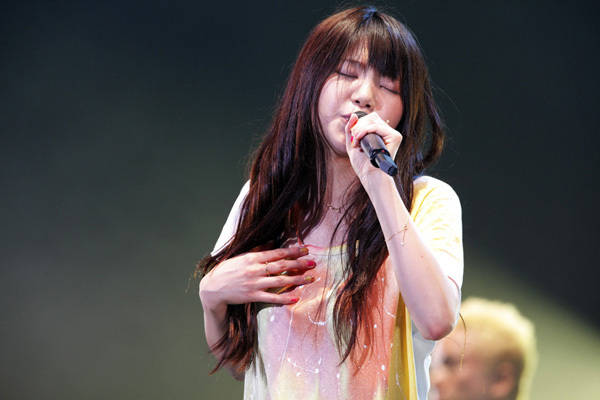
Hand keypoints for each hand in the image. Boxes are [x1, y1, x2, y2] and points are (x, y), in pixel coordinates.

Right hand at [199, 246, 315, 313]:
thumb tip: (273, 241)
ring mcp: (254, 283)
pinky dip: (284, 298)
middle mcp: (255, 269)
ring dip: (296, 280)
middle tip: (313, 263)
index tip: (305, 249)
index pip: (277, 253)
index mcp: (252, 257)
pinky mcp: (252, 296)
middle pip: (281, 266)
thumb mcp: (242, 256)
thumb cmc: (227, 269)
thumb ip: (258, 249)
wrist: (212, 287)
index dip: (292, 251)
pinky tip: (296, 298)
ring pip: (280, 281)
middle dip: (298, 264)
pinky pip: (271, 297)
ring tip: (310, 278)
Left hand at [345, 112, 402, 179]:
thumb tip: (353, 115)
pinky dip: (365, 130)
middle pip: (371, 117)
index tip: (353, 137)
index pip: (370, 118)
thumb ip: (350, 129)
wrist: (369, 175)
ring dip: (359, 129)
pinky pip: (377, 126)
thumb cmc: (362, 164)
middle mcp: (387, 132)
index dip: (359, 124)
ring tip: (355, 142)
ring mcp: (392, 134)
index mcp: (380, 133)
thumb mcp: (352, 144)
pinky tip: (359, 138)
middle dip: (358, 126)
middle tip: (353, 141)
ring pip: (372, 120)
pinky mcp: (395, 137)